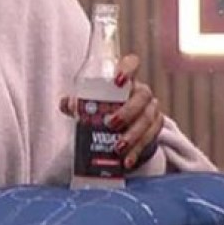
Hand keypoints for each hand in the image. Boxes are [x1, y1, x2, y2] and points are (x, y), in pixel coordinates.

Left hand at [60, 54, 163, 169]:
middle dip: (128, 111)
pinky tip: (127, 161)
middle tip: (111, 124)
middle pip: (142, 96)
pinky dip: (138, 151)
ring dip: (133, 135)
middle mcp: (141, 92)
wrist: (125, 128)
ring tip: (118, 148)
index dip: (127, 69)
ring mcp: (151, 109)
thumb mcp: (91, 105)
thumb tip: (67, 104)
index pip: (131, 63)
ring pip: (148, 119)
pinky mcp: (156, 128)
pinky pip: (151, 138)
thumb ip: (78, 103)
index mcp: (125, 80)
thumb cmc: (106, 109)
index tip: (117, 81)